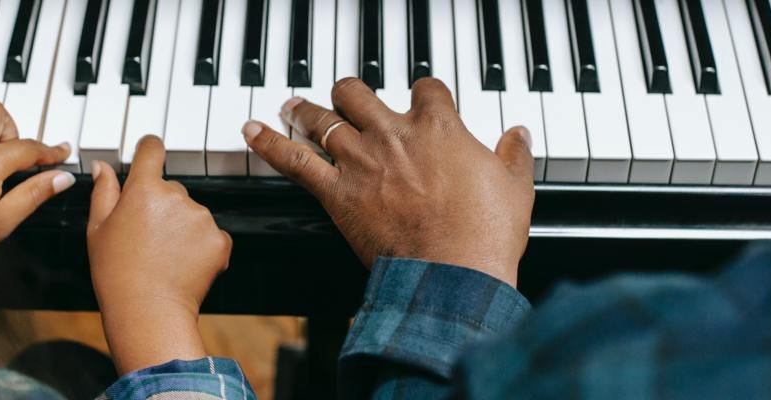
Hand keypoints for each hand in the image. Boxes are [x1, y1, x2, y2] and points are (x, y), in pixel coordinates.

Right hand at [87, 136, 231, 372]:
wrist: (148, 311)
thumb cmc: (117, 274)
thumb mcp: (98, 229)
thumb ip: (103, 191)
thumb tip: (103, 166)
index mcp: (144, 189)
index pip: (152, 149)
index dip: (149, 150)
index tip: (148, 154)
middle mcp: (177, 196)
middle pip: (172, 188)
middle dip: (161, 205)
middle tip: (145, 237)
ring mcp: (202, 218)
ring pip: (192, 212)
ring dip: (182, 226)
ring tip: (163, 255)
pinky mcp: (220, 240)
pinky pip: (211, 235)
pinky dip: (201, 246)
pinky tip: (182, 264)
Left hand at [242, 78, 532, 286]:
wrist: (453, 274)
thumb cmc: (486, 235)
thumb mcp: (515, 187)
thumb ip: (514, 156)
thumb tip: (519, 135)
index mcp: (439, 127)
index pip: (426, 89)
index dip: (423, 92)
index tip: (422, 99)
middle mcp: (394, 134)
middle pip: (360, 93)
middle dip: (350, 93)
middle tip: (344, 97)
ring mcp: (362, 161)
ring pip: (324, 119)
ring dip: (306, 109)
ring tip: (293, 104)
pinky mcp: (337, 193)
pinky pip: (294, 160)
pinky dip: (270, 143)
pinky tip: (252, 130)